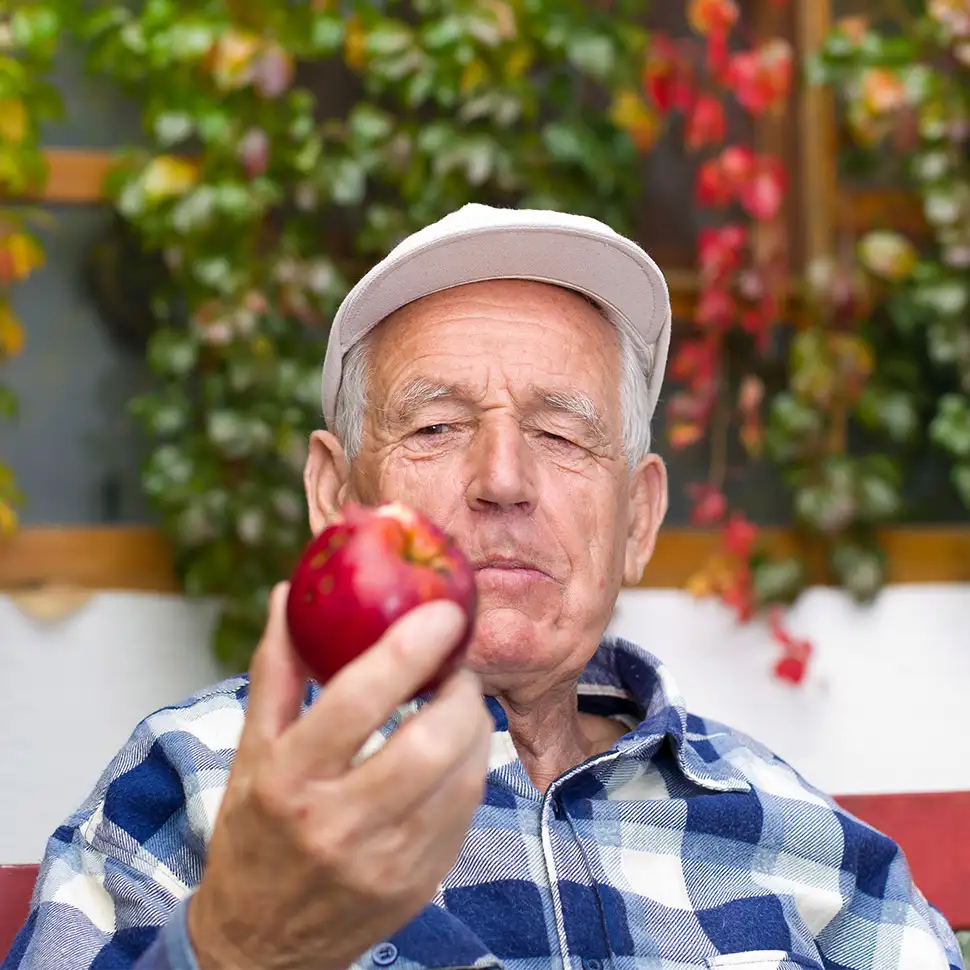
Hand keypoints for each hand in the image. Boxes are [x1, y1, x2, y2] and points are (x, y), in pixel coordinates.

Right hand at [187, 583, 491, 969]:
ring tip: (457, 702)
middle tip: (455, 668)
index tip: (442, 613)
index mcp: (290, 780)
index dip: (405, 651)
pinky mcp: (419, 884)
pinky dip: (471, 767)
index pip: (355, 702)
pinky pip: (467, 811)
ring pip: (462, 776)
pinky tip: (454, 749)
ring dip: (474, 725)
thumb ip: (276, 670)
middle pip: (429, 743)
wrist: (258, 948)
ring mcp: (386, 862)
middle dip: (460, 692)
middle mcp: (339, 824)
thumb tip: (288, 596)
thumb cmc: (253, 834)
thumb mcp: (250, 751)